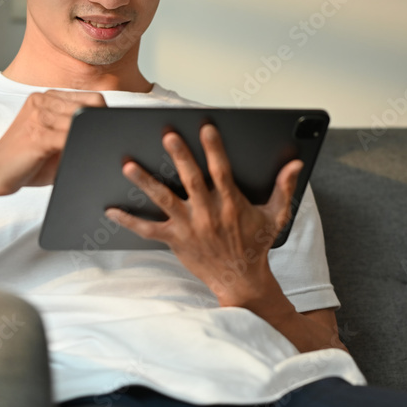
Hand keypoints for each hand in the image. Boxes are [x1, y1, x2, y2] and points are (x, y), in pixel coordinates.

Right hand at [0, 90, 106, 195]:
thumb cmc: (24, 160)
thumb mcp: (52, 139)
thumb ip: (73, 133)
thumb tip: (105, 137)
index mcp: (45, 98)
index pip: (89, 99)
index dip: (104, 116)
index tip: (110, 132)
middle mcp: (41, 101)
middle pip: (89, 108)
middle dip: (100, 127)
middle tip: (108, 144)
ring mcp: (39, 116)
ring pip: (81, 122)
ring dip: (89, 139)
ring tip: (95, 152)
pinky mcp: (38, 135)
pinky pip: (69, 137)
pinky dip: (79, 147)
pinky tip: (82, 157)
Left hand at [106, 123, 303, 306]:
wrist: (242, 280)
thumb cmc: (256, 245)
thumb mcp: (276, 215)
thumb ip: (285, 187)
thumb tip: (296, 164)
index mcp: (231, 203)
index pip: (222, 169)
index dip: (214, 147)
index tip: (206, 126)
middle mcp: (208, 213)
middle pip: (191, 179)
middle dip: (179, 155)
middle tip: (167, 134)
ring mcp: (189, 227)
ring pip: (165, 200)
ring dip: (146, 182)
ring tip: (129, 165)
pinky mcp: (175, 240)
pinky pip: (148, 230)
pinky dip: (128, 220)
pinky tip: (110, 209)